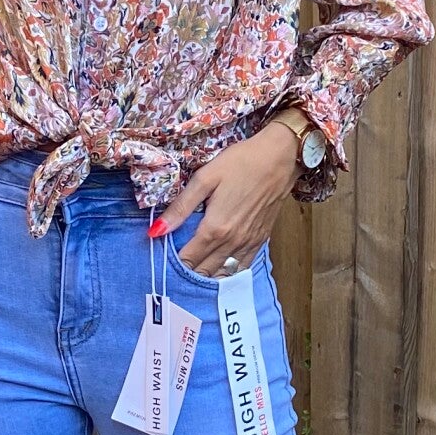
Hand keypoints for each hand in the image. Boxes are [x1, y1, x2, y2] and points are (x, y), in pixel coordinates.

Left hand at [153, 121, 298, 275]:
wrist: (280, 158)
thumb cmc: (241, 163)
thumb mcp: (205, 178)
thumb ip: (180, 207)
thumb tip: (155, 231)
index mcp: (214, 228)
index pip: (187, 260)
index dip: (172, 263)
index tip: (162, 260)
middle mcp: (232, 242)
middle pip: (204, 271)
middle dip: (187, 272)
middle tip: (173, 269)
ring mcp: (248, 243)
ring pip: (223, 273)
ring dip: (207, 276)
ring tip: (192, 272)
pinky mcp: (261, 240)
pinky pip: (243, 267)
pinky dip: (229, 273)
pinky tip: (219, 270)